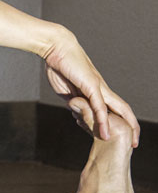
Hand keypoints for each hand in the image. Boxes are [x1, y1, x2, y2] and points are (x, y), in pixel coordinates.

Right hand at [43, 30, 139, 146]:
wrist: (56, 48)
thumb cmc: (60, 66)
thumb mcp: (67, 91)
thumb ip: (74, 102)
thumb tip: (76, 112)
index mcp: (97, 90)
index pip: (115, 108)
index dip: (122, 122)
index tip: (124, 135)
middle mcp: (102, 89)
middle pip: (124, 110)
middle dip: (132, 127)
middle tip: (135, 143)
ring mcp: (98, 87)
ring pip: (118, 109)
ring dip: (126, 126)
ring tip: (129, 141)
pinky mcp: (91, 85)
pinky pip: (99, 107)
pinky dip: (103, 120)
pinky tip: (103, 133)